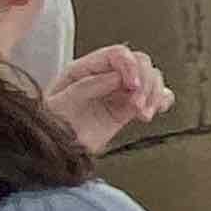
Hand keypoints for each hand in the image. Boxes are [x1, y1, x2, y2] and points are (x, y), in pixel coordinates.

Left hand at [43, 46, 169, 156]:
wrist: (52, 155)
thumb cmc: (48, 130)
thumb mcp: (60, 104)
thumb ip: (87, 87)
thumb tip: (117, 77)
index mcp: (84, 69)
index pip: (118, 54)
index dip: (130, 66)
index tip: (133, 86)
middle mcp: (103, 77)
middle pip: (140, 62)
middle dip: (145, 82)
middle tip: (138, 104)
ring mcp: (117, 93)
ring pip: (151, 78)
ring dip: (155, 94)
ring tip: (144, 113)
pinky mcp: (127, 109)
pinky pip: (155, 97)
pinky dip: (162, 100)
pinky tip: (156, 109)